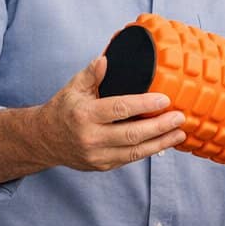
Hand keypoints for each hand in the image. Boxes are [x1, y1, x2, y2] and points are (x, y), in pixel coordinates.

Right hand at [37, 56, 186, 170]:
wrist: (44, 140)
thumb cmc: (64, 109)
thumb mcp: (73, 88)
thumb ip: (91, 74)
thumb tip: (105, 59)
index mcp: (84, 115)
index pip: (119, 109)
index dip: (144, 105)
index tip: (165, 100)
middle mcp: (90, 137)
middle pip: (132, 134)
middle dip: (159, 127)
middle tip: (179, 117)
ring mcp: (97, 155)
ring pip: (135, 152)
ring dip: (161, 143)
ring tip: (180, 133)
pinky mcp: (103, 166)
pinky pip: (131, 158)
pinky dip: (150, 151)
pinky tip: (165, 142)